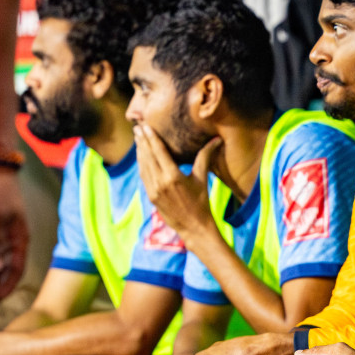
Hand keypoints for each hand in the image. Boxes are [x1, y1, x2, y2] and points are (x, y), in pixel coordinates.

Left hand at [136, 124, 215, 241]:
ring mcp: (153, 190)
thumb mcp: (202, 179)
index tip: (145, 126)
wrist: (194, 227)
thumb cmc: (201, 203)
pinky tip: (140, 156)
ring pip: (143, 165)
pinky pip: (143, 176)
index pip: (159, 151)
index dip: (151, 137)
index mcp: (173, 176)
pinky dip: (141, 164)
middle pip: (148, 156)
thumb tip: (217, 140)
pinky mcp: (150, 196)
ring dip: (139, 151)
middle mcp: (160, 182)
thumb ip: (205, 157)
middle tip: (137, 128)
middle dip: (142, 141)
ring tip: (137, 138)